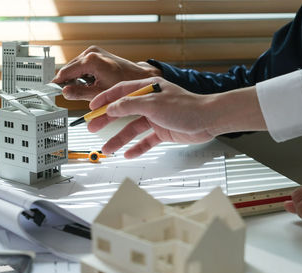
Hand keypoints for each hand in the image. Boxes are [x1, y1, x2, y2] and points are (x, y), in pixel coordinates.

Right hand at [52, 46, 160, 100]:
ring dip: (76, 79)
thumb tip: (65, 93)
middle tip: (69, 95)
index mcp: (90, 60)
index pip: (65, 72)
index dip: (57, 83)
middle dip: (68, 82)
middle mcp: (91, 53)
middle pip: (69, 69)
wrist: (138, 77)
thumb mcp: (99, 93)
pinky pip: (82, 65)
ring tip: (84, 90)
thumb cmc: (124, 84)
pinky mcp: (96, 54)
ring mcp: (94, 52)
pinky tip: (90, 83)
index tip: (51, 91)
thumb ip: (79, 93)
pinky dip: (82, 75)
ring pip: (75, 67)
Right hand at [88, 77, 219, 157]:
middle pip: (123, 111)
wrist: (209, 120)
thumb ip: (129, 105)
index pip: (120, 92)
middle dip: (107, 120)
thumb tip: (112, 107)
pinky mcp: (164, 131)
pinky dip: (138, 147)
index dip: (105, 99)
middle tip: (93, 127)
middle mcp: (151, 102)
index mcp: (148, 89)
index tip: (92, 108)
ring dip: (120, 138)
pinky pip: (146, 140)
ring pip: (133, 129)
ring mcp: (157, 117)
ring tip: (108, 149)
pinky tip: (128, 154)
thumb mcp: (153, 103)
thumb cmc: (186, 107)